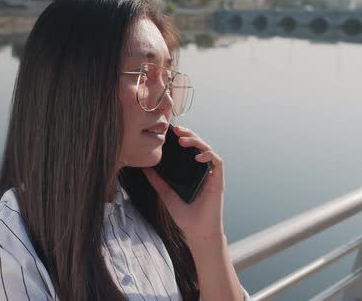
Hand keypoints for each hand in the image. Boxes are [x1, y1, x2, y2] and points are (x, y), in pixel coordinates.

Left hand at [142, 125, 225, 244]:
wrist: (196, 232)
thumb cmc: (184, 215)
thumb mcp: (166, 193)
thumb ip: (156, 180)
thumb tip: (144, 166)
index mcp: (191, 171)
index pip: (188, 148)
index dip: (181, 137)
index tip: (169, 132)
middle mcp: (202, 170)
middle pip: (198, 145)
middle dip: (189, 134)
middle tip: (176, 130)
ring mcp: (211, 174)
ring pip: (208, 149)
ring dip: (197, 141)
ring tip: (184, 140)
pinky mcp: (218, 180)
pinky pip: (217, 162)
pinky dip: (208, 155)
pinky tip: (198, 156)